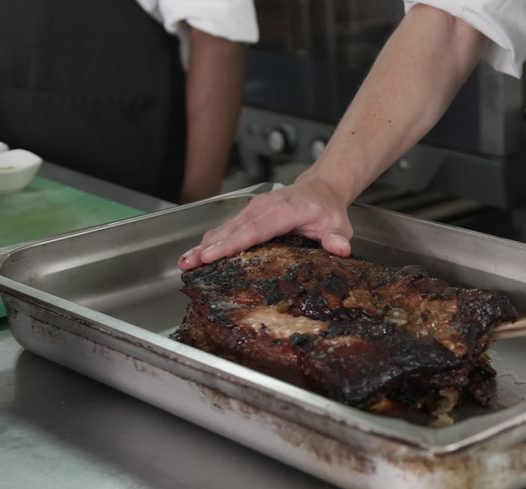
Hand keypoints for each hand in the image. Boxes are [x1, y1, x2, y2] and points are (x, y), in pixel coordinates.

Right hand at [178, 174, 353, 270]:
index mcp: (284, 210)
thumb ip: (336, 238)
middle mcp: (263, 207)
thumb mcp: (338, 224)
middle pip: (232, 230)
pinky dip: (210, 242)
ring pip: (224, 229)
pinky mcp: (247, 215)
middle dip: (208, 247)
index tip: (211, 255)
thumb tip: (340, 249)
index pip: (254, 230)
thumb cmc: (327, 209)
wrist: (321, 189)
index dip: (231, 244)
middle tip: (188, 263)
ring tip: (185, 262)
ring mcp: (253, 210)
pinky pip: (226, 229)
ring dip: (203, 245)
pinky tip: (197, 256)